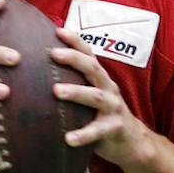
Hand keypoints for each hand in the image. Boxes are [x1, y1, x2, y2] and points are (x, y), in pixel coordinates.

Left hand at [52, 34, 173, 172]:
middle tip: (53, 54)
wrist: (132, 142)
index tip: (58, 31)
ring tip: (56, 91)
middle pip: (92, 68)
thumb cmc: (103, 115)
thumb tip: (41, 71)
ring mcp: (112, 108)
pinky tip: (68, 138)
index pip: (88, 54)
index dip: (75, 41)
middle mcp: (108, 88)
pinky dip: (82, 135)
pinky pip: (96, 131)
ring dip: (76, 92)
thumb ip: (75, 83)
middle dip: (73, 59)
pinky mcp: (113, 129)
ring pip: (94, 96)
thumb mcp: (93, 95)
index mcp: (100, 78)